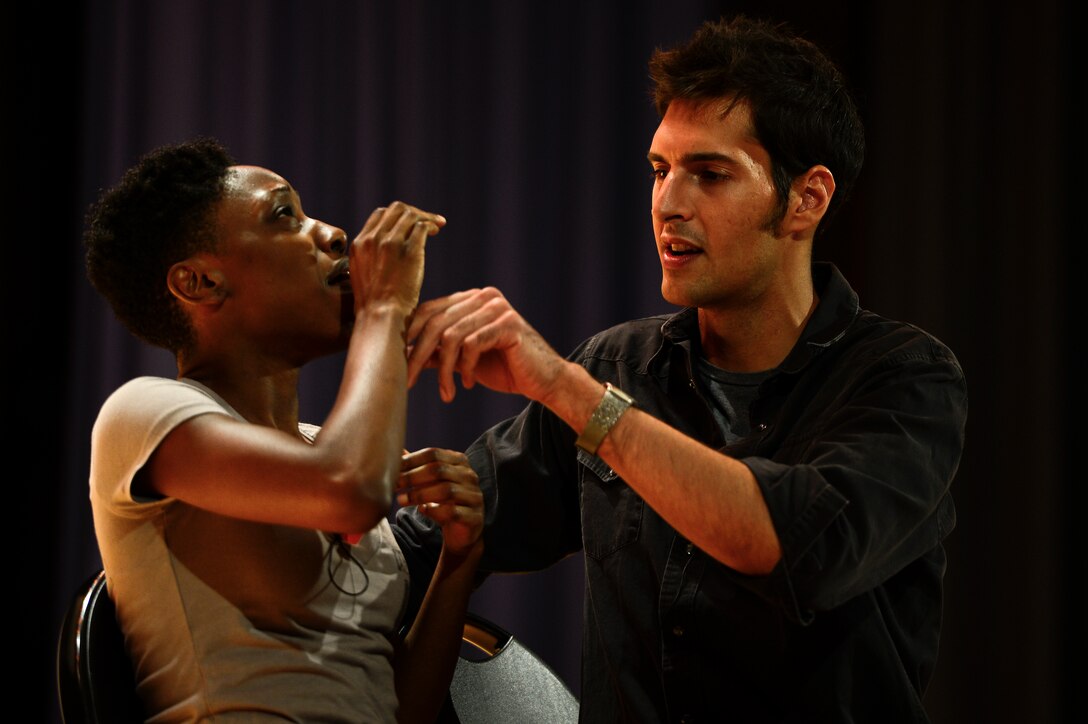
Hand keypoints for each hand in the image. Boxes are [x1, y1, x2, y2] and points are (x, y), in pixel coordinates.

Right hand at [350, 202, 444, 315]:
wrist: (381, 317)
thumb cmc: (375, 307)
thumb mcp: (363, 276)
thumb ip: (371, 259)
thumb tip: (385, 254)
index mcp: (359, 244)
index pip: (379, 215)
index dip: (397, 217)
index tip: (408, 225)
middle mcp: (373, 239)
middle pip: (395, 209)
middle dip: (413, 212)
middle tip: (427, 221)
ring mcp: (391, 243)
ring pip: (410, 214)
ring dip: (425, 217)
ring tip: (437, 225)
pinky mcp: (410, 250)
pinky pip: (422, 226)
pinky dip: (430, 225)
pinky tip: (436, 231)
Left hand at [397, 448, 482, 555]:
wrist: (462, 530)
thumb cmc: (444, 501)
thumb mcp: (431, 482)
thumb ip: (417, 467)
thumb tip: (397, 451)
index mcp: (459, 461)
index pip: (433, 453)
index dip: (411, 460)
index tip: (393, 468)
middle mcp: (469, 475)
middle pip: (438, 469)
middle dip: (412, 477)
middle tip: (395, 485)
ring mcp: (474, 496)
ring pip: (446, 490)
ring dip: (419, 494)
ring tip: (401, 500)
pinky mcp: (474, 516)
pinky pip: (452, 512)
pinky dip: (434, 511)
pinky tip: (422, 510)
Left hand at [405, 287, 567, 403]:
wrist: (543, 381)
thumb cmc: (504, 369)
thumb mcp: (463, 360)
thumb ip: (438, 352)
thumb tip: (404, 355)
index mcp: (470, 299)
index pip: (428, 310)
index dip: (408, 337)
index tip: (395, 364)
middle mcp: (482, 297)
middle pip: (435, 322)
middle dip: (418, 355)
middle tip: (407, 383)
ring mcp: (496, 307)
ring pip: (451, 336)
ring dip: (443, 370)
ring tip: (446, 393)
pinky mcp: (507, 323)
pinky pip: (471, 344)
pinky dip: (465, 368)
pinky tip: (468, 384)